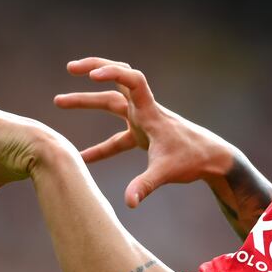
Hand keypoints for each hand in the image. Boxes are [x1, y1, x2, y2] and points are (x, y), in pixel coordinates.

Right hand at [55, 57, 237, 207]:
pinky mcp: (143, 135)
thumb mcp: (166, 173)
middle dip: (94, 71)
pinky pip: (115, 138)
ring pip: (111, 103)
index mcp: (150, 113)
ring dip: (87, 101)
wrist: (213, 160)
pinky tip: (81, 158)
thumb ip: (144, 185)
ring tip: (58, 102)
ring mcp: (143, 122)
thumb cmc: (193, 160)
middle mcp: (145, 111)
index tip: (89, 76)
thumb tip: (128, 203)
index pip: (132, 80)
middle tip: (70, 68)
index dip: (111, 73)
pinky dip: (99, 147)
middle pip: (117, 83)